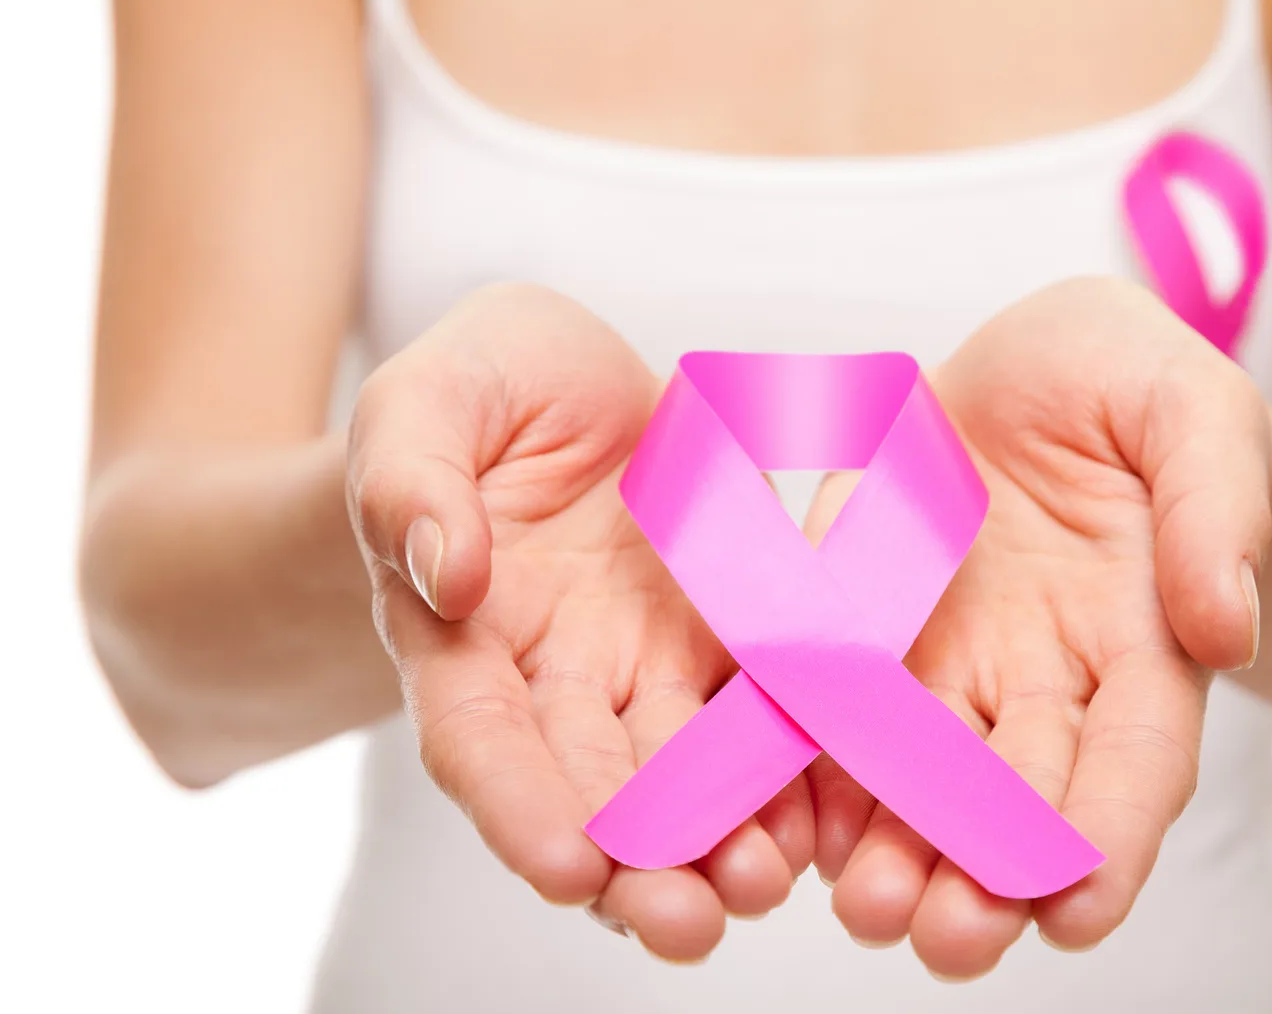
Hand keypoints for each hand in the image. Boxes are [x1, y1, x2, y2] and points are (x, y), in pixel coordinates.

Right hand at [345, 285, 813, 960]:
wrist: (563, 382)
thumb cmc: (475, 392)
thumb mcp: (426, 403)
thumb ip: (414, 481)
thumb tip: (448, 575)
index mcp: (463, 634)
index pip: (480, 735)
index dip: (516, 804)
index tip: (563, 867)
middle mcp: (558, 675)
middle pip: (591, 787)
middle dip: (635, 863)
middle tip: (688, 926)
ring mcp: (648, 663)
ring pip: (683, 771)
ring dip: (720, 839)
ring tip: (763, 888)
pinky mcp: (727, 636)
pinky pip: (762, 707)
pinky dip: (787, 768)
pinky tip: (821, 816)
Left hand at [807, 277, 1271, 977]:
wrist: (1032, 367)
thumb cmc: (1131, 384)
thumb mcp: (1193, 410)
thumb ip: (1215, 510)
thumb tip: (1228, 630)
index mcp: (1139, 639)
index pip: (1134, 757)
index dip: (1111, 836)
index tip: (1078, 911)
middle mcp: (1041, 678)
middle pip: (1020, 795)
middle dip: (987, 874)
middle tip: (949, 939)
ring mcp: (946, 664)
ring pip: (921, 779)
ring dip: (897, 851)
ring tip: (867, 907)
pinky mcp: (862, 631)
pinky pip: (832, 709)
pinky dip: (813, 771)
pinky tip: (787, 821)